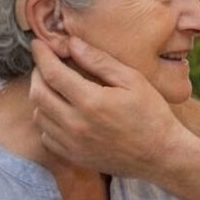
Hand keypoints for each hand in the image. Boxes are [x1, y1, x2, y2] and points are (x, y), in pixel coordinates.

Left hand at [28, 37, 188, 175]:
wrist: (161, 156)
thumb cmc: (152, 114)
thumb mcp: (133, 80)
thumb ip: (100, 61)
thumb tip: (72, 43)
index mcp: (91, 101)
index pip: (52, 73)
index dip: (42, 55)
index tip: (38, 43)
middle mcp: (76, 124)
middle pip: (38, 94)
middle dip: (37, 74)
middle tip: (47, 63)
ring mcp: (72, 143)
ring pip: (39, 115)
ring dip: (42, 96)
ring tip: (55, 86)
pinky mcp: (74, 156)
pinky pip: (46, 135)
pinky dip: (48, 120)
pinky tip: (62, 111)